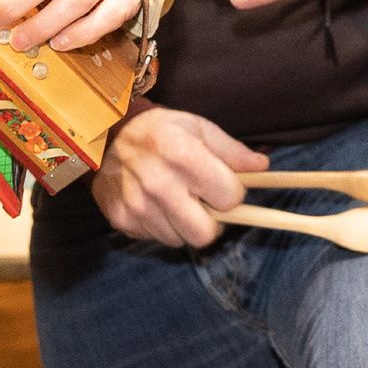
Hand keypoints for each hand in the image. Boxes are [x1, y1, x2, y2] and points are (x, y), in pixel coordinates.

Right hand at [90, 105, 266, 247]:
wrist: (104, 135)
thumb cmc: (159, 130)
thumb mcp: (198, 127)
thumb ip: (232, 151)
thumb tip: (263, 168)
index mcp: (182, 155)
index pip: (229, 199)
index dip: (231, 194)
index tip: (223, 185)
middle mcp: (157, 184)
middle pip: (205, 234)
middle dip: (210, 221)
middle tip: (203, 202)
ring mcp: (136, 205)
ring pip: (180, 240)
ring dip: (183, 224)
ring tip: (175, 198)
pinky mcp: (120, 219)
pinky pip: (155, 238)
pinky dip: (160, 225)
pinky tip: (154, 203)